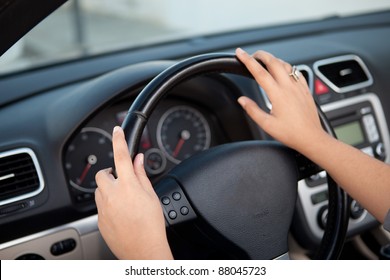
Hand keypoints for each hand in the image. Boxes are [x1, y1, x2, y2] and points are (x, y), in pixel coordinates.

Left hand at [95, 126, 172, 259]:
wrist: (144, 250)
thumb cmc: (151, 225)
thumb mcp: (152, 196)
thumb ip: (142, 175)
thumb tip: (138, 160)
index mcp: (128, 186)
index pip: (121, 156)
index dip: (118, 140)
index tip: (117, 130)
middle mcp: (112, 195)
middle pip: (103, 174)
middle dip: (111, 173)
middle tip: (122, 180)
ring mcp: (103, 208)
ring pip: (99, 190)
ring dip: (108, 189)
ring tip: (123, 200)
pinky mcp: (99, 220)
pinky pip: (100, 206)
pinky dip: (108, 204)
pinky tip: (121, 214)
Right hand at [236, 48, 327, 153]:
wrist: (311, 138)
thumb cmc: (291, 133)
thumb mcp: (267, 125)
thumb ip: (252, 110)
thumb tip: (242, 100)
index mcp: (278, 95)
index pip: (259, 72)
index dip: (248, 60)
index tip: (240, 53)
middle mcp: (289, 87)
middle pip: (274, 62)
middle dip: (261, 55)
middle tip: (252, 55)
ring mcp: (299, 87)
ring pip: (286, 64)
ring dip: (274, 59)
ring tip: (265, 61)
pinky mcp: (306, 89)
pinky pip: (296, 72)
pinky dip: (287, 67)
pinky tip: (284, 70)